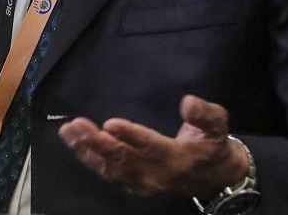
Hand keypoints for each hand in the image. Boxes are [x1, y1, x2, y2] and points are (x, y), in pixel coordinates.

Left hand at [57, 94, 248, 199]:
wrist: (214, 180)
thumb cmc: (213, 145)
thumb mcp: (218, 126)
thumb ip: (205, 114)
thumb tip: (188, 101)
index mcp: (178, 158)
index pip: (151, 147)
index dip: (131, 136)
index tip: (110, 123)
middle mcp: (158, 175)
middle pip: (124, 159)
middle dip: (98, 142)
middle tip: (77, 125)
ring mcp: (144, 183)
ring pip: (112, 168)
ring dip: (88, 151)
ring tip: (68, 132)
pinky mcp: (135, 185)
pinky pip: (110, 175)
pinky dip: (91, 161)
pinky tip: (76, 145)